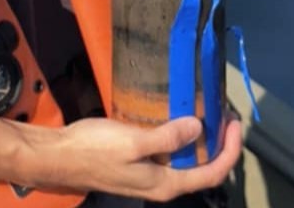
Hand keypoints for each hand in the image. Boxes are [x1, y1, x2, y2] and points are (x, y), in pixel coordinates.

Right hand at [21, 113, 242, 199]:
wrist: (58, 157)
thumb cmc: (94, 150)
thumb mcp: (133, 141)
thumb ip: (167, 138)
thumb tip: (198, 128)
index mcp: (165, 184)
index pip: (213, 173)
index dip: (230, 149)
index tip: (235, 122)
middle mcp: (161, 184)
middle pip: (203, 168)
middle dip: (219, 141)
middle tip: (224, 111)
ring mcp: (149, 175)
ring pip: (186, 160)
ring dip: (200, 138)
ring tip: (206, 109)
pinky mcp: (138, 163)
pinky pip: (169, 152)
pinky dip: (180, 135)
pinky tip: (176, 114)